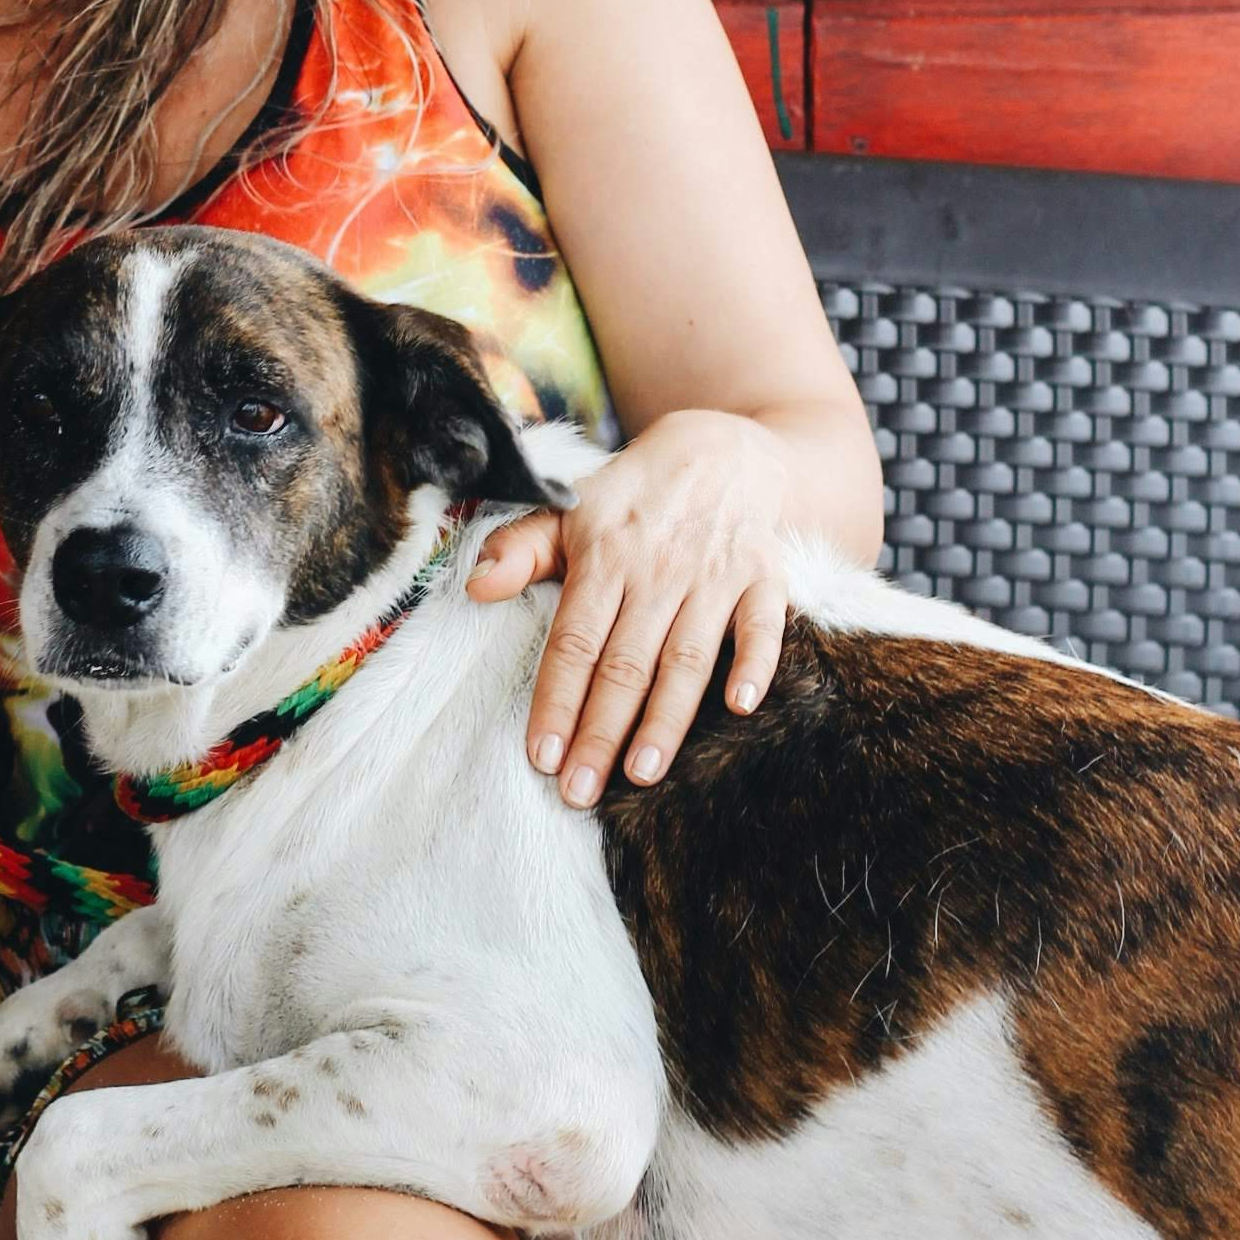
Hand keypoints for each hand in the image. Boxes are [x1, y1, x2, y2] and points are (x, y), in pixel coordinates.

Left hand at [466, 411, 792, 807]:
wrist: (718, 447)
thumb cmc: (631, 496)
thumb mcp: (568, 509)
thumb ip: (519, 550)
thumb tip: (475, 588)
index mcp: (603, 554)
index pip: (574, 642)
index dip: (556, 700)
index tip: (541, 756)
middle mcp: (657, 568)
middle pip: (625, 663)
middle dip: (601, 732)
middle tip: (579, 792)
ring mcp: (713, 573)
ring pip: (687, 657)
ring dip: (667, 719)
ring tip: (643, 774)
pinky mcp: (764, 574)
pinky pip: (762, 625)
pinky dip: (755, 664)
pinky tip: (740, 708)